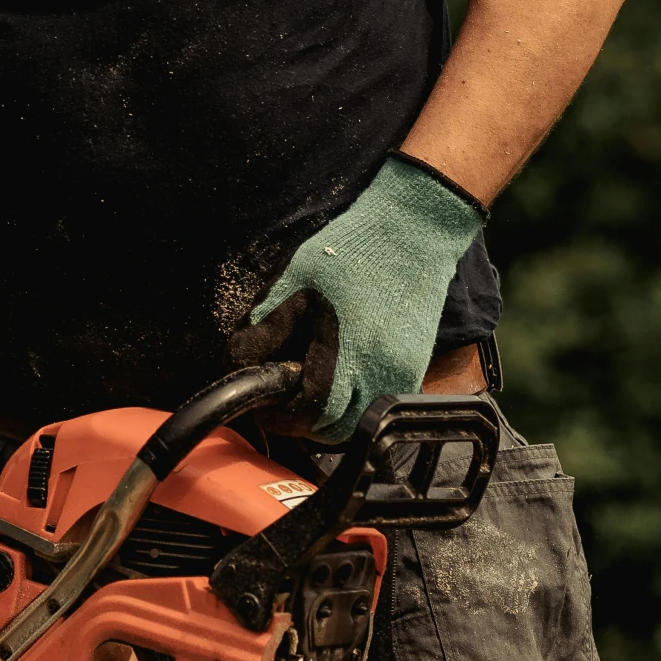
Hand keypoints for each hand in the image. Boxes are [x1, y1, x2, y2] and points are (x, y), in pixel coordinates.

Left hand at [230, 156, 482, 440]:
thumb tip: (245, 358)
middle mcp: (381, 369)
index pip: (312, 411)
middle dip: (308, 424)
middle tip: (287, 405)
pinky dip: (359, 402)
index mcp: (348, 350)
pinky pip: (382, 401)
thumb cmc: (355, 249)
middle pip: (338, 429)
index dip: (283, 418)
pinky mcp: (416, 364)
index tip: (268, 411)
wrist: (414, 232)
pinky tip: (343, 377)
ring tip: (314, 393)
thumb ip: (270, 322)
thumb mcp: (299, 279)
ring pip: (362, 421)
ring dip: (335, 417)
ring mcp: (404, 370)